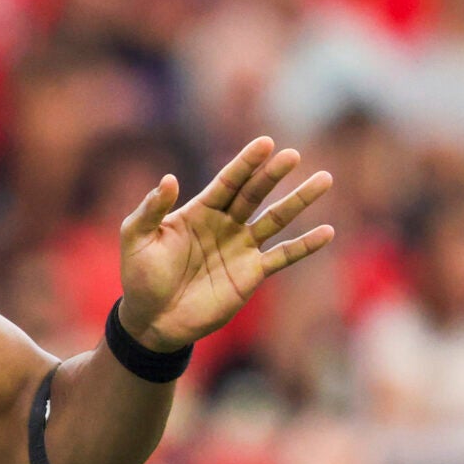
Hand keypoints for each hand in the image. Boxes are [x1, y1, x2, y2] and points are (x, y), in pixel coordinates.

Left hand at [115, 137, 335, 351]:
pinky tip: (327, 232)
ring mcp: (240, 248)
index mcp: (199, 211)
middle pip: (254, 194)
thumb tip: (169, 178)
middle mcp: (224, 224)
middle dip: (273, 175)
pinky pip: (283, 257)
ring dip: (299, 201)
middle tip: (293, 155)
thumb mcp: (137, 239)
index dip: (245, 163)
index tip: (265, 143)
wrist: (152, 320)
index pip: (228, 181)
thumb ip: (151, 209)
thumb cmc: (140, 277)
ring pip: (275, 219)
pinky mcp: (251, 274)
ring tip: (324, 179)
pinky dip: (305, 245)